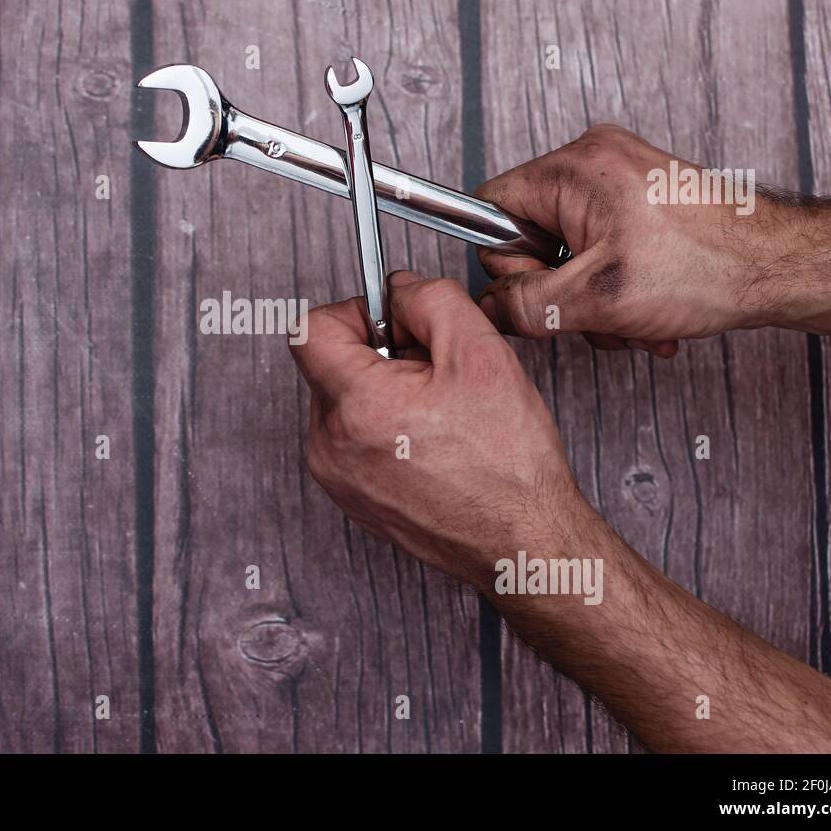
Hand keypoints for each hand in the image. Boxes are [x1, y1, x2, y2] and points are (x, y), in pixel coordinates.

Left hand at [289, 271, 594, 586]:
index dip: (354, 313)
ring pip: (341, 401)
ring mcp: (336, 476)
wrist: (520, 542)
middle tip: (433, 374)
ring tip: (436, 414)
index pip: (310, 330)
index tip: (392, 324)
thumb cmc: (508, 466)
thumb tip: (399, 289)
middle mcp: (332, 446)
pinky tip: (428, 442)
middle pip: (329, 365)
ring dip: (382, 392)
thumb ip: (431, 300)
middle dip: (378, 355)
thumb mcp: (482, 354)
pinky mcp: (349, 497)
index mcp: (357, 406)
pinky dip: (382, 428)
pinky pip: (350, 439)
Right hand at [474, 124, 803, 355]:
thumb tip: (492, 308)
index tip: (546, 288)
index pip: (490, 208)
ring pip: (566, 249)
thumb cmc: (709, 267)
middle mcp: (593, 160)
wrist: (781, 266)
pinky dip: (615, 285)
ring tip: (632, 315)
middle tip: (597, 307)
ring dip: (590, 296)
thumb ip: (527, 304)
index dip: (508, 261)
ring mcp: (619, 177)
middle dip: (560, 287)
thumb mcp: (597, 299)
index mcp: (573, 168)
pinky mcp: (639, 198)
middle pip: (530, 234)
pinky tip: (646, 308)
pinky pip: (598, 245)